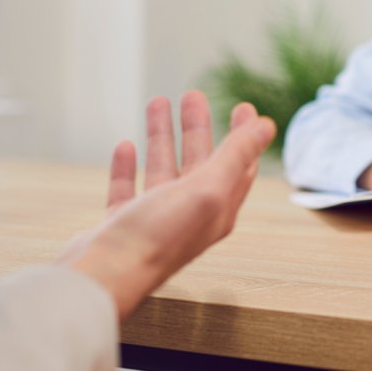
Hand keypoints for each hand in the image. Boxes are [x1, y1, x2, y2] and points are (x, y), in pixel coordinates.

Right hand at [61, 91, 274, 319]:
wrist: (104, 276)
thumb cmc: (158, 235)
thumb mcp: (208, 188)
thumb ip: (236, 155)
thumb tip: (267, 125)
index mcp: (218, 208)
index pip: (240, 165)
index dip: (244, 135)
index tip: (243, 106)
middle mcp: (190, 214)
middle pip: (200, 161)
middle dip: (198, 127)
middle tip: (193, 95)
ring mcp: (153, 220)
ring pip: (162, 169)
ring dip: (162, 137)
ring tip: (157, 102)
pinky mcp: (121, 224)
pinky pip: (127, 189)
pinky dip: (127, 166)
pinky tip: (124, 145)